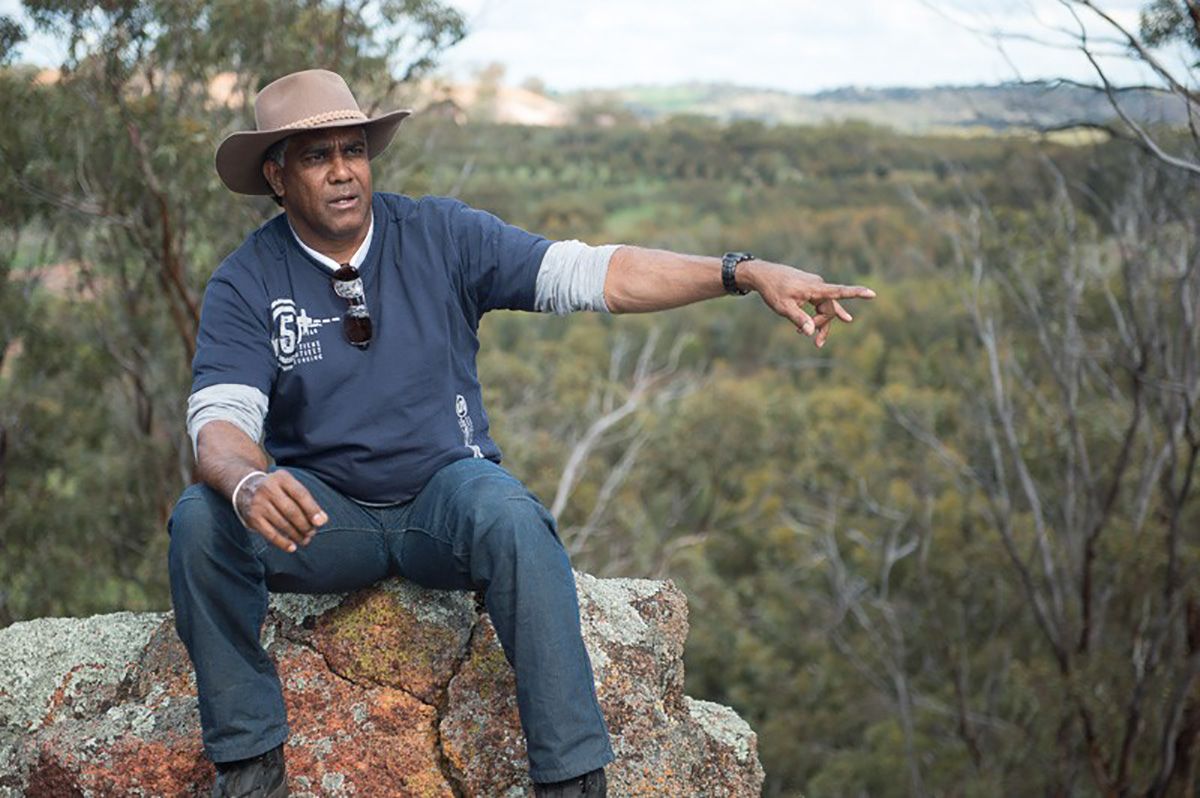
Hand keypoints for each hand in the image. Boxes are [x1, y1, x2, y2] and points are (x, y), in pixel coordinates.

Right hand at [235, 470, 327, 552]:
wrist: (245, 488)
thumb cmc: (277, 490)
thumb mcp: (290, 487)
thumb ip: (307, 501)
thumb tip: (323, 520)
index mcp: (282, 478)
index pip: (301, 494)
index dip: (312, 509)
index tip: (321, 522)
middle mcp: (268, 488)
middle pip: (292, 510)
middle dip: (305, 525)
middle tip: (312, 533)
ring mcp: (259, 503)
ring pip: (282, 523)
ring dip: (296, 535)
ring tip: (305, 540)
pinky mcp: (252, 517)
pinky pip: (270, 533)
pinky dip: (282, 542)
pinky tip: (292, 547)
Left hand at [741, 260, 875, 347]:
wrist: (763, 274)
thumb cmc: (772, 290)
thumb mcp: (783, 307)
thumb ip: (799, 319)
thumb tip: (811, 333)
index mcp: (814, 288)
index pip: (839, 291)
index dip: (856, 294)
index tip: (872, 293)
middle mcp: (818, 285)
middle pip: (830, 309)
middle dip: (823, 326)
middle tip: (814, 343)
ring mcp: (815, 286)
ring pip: (825, 308)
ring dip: (821, 324)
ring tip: (818, 344)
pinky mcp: (811, 288)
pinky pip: (821, 304)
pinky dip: (820, 316)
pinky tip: (842, 319)